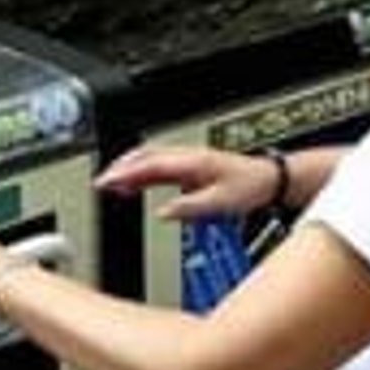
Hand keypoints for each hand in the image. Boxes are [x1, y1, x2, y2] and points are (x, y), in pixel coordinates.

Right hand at [96, 143, 277, 219]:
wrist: (270, 180)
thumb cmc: (251, 187)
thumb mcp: (220, 202)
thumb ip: (189, 207)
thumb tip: (163, 213)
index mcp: (192, 162)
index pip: (149, 164)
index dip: (124, 172)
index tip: (105, 182)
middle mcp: (187, 157)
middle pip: (144, 157)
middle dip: (119, 168)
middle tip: (99, 183)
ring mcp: (188, 160)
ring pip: (150, 159)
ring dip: (128, 169)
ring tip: (109, 184)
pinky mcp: (190, 167)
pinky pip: (159, 166)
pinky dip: (141, 173)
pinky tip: (133, 185)